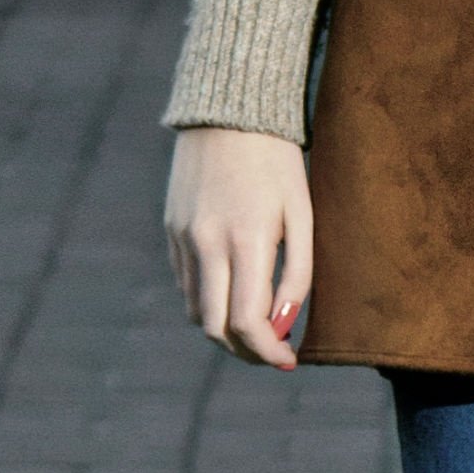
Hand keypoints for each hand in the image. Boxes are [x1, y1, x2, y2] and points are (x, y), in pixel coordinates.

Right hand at [165, 126, 311, 366]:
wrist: (229, 111)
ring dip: (225, 330)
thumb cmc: (278, 163)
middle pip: (215, 328)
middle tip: (272, 354)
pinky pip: (186, 283)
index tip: (289, 361)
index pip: (249, 323)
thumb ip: (297, 272)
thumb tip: (283, 324)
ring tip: (257, 326)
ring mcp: (182, 237)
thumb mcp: (302, 213)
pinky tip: (233, 292)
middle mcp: (206, 243)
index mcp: (245, 240)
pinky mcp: (171, 230)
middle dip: (245, 352)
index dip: (269, 353)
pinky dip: (209, 301)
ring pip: (196, 310)